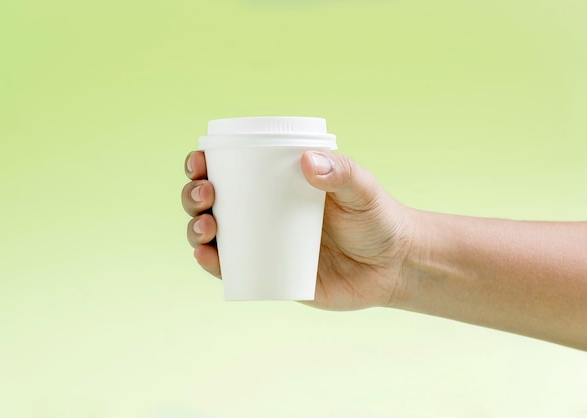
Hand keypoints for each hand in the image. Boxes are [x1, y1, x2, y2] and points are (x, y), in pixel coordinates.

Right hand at [182, 150, 415, 309]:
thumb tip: (306, 162)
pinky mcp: (270, 275)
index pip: (231, 170)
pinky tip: (205, 256)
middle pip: (212, 202)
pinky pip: (233, 270)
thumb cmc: (378, 220)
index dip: (204, 164)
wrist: (394, 267)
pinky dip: (212, 264)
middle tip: (206, 193)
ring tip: (207, 225)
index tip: (199, 161)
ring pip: (215, 236)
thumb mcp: (362, 190)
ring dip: (196, 229)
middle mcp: (263, 214)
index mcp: (277, 185)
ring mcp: (263, 245)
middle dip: (194, 195)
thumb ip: (342, 172)